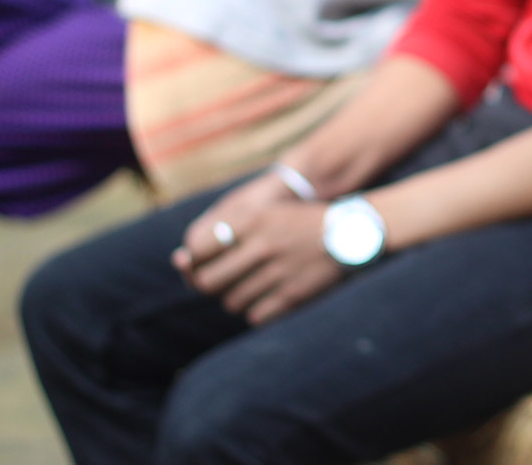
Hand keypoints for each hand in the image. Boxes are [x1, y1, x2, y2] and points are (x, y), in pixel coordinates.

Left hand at [175, 175, 343, 324]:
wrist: (351, 232)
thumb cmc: (297, 224)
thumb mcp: (263, 214)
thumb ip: (223, 233)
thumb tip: (180, 260)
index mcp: (252, 219)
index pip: (197, 249)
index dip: (192, 262)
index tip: (202, 264)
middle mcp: (262, 244)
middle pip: (208, 282)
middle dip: (210, 285)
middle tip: (224, 281)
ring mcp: (278, 271)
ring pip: (231, 302)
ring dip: (236, 298)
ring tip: (254, 286)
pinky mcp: (293, 294)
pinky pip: (255, 317)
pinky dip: (257, 312)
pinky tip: (269, 298)